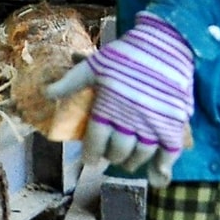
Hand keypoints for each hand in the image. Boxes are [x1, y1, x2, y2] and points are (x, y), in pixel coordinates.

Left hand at [44, 13, 193, 187]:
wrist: (165, 45)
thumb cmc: (126, 54)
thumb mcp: (94, 65)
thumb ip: (70, 82)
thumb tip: (45, 93)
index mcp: (108, 107)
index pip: (95, 140)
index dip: (91, 153)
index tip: (89, 161)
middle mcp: (130, 120)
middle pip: (118, 150)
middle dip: (111, 156)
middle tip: (108, 157)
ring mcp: (153, 124)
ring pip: (140, 154)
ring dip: (132, 161)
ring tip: (127, 161)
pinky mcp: (174, 124)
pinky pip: (169, 153)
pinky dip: (163, 167)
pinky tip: (157, 174)